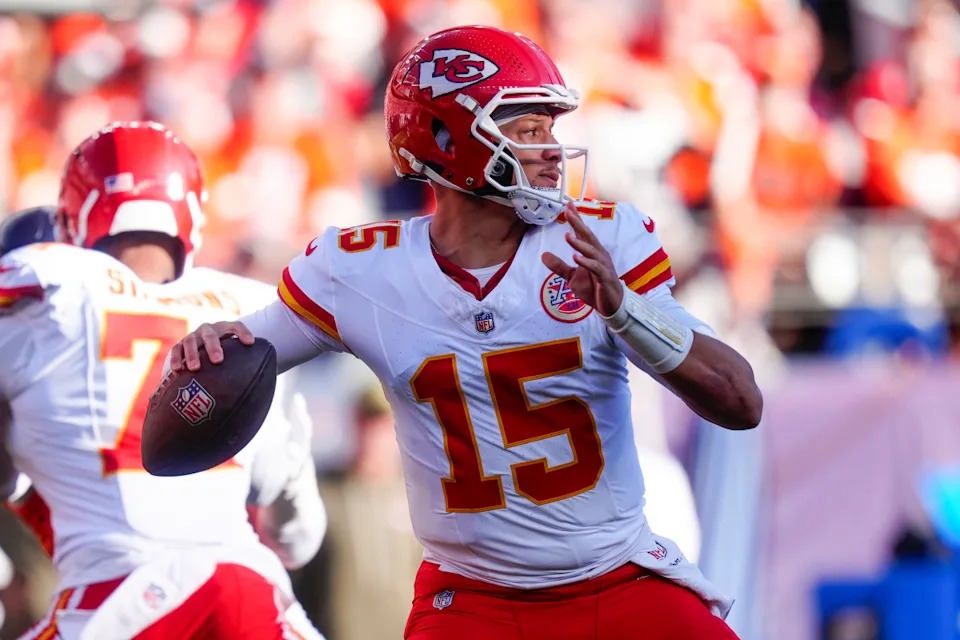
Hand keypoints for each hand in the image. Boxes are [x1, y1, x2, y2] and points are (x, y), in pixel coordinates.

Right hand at [169, 321, 255, 371]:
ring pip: (190, 341)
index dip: (243, 332)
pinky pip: (176, 350)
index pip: (235, 326)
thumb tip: (260, 379)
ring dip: (192, 354)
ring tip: (195, 368)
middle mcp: (207, 330)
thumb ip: (245, 360)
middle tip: (218, 360)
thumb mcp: (235, 353)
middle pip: (210, 335)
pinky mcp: (180, 345)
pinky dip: (176, 358)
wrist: (201, 348)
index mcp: (224, 329)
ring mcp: (192, 336)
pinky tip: (177, 369)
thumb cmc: (225, 353)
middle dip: (213, 347)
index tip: (251, 343)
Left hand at [542, 202, 623, 316]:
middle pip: (588, 236)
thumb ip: (559, 266)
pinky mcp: (606, 278)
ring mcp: (603, 266)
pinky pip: (596, 268)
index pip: (583, 233)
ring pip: (592, 251)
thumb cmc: (594, 288)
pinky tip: (577, 258)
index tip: (568, 205)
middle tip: (568, 212)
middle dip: (578, 224)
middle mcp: (599, 255)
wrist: (611, 306)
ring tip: (567, 236)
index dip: (576, 219)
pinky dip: (587, 262)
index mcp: (592, 252)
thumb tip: (543, 255)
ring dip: (580, 244)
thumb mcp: (572, 277)